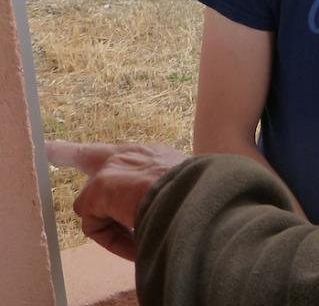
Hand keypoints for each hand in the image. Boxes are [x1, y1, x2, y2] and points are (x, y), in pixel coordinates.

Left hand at [47, 140, 187, 260]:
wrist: (196, 194)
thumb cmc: (198, 198)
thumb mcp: (185, 193)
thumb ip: (163, 199)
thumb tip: (145, 226)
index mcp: (157, 156)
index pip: (132, 156)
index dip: (114, 158)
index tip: (99, 154)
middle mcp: (133, 154)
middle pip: (92, 155)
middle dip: (69, 152)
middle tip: (50, 148)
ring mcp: (114, 168)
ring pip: (96, 207)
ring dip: (112, 228)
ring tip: (142, 238)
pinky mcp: (98, 188)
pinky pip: (94, 226)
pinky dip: (112, 239)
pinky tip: (136, 237)